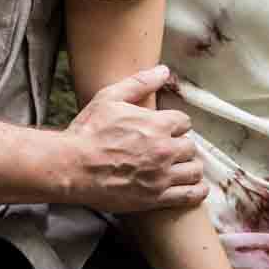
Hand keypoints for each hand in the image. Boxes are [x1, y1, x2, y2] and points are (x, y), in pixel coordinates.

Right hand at [61, 65, 206, 212]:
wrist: (71, 167)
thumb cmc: (88, 132)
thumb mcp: (110, 98)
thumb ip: (140, 82)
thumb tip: (164, 70)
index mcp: (157, 124)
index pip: (184, 122)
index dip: (176, 125)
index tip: (168, 130)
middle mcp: (164, 149)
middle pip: (190, 146)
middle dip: (182, 146)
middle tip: (171, 149)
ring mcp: (161, 175)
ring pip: (194, 170)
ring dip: (190, 167)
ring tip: (182, 167)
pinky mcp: (156, 197)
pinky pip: (189, 195)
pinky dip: (197, 191)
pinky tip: (196, 187)